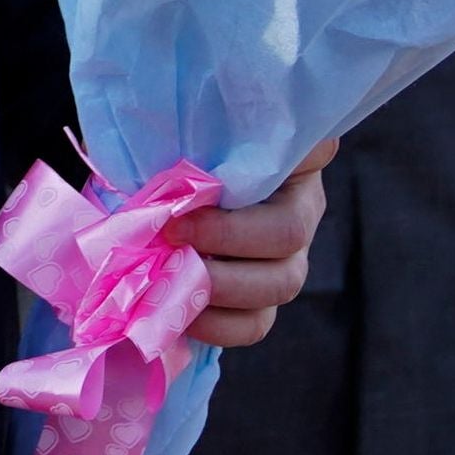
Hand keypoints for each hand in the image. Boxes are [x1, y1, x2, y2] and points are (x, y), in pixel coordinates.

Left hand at [169, 139, 333, 346]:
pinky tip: (178, 307)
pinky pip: (254, 324)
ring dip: (219, 284)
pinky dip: (215, 324)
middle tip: (172, 230)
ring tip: (171, 274)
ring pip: (280, 284)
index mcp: (287, 158)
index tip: (237, 159)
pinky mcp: (259, 303)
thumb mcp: (169, 134)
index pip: (314, 145)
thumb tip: (182, 134)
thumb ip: (184, 130)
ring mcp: (286, 260)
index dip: (295, 154)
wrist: (140, 208)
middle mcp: (298, 208)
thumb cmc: (159, 159)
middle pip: (290, 232)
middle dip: (226, 237)